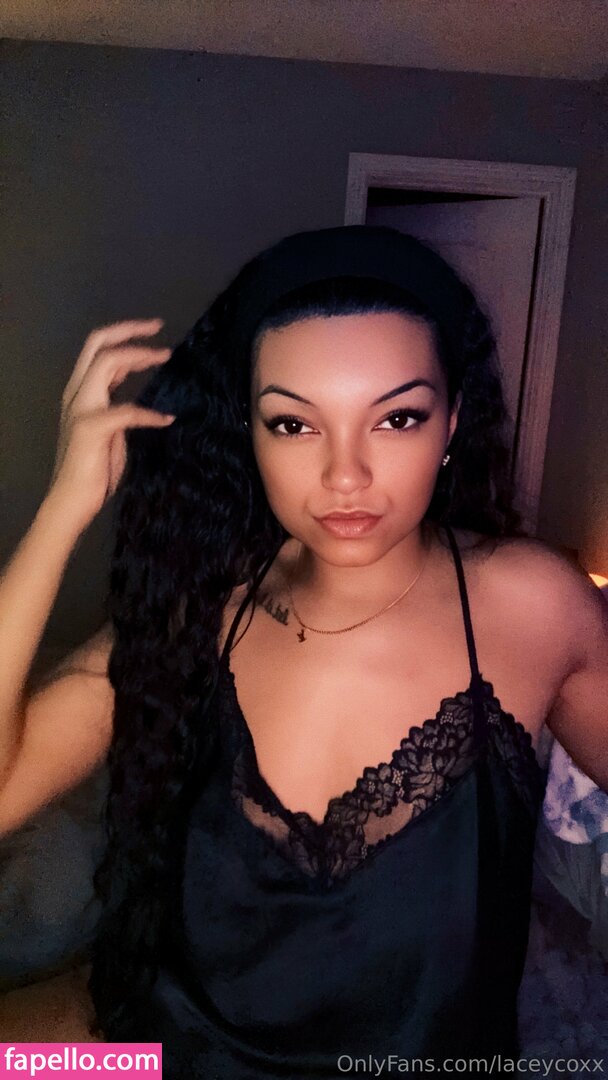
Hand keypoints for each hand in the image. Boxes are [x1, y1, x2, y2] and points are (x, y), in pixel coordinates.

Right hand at [47, 319, 175, 529]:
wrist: (72, 500)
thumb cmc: (93, 468)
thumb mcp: (110, 427)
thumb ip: (117, 402)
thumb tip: (134, 383)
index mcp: (80, 391)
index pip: (98, 348)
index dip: (125, 333)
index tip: (154, 330)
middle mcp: (76, 393)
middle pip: (98, 344)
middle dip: (129, 331)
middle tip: (159, 328)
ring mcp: (81, 408)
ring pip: (106, 363)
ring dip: (139, 357)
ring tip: (165, 357)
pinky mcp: (91, 428)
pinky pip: (127, 410)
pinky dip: (150, 414)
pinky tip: (166, 420)